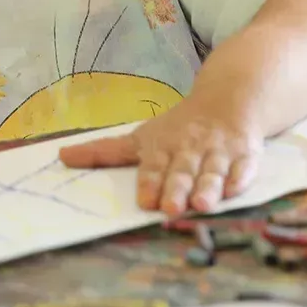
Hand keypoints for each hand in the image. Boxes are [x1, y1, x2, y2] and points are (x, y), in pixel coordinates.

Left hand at [58, 92, 262, 215]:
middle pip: (182, 171)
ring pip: (213, 171)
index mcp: (162, 146)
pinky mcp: (245, 154)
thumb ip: (104, 152)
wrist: (228, 98)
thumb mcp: (141, 137)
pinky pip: (244, 167)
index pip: (154, 166)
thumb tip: (60, 156)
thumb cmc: (178, 128)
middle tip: (171, 208)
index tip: (144, 200)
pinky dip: (240, 179)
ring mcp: (218, 151)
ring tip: (203, 205)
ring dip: (208, 187)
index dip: (150, 182)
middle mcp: (189, 148)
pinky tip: (235, 190)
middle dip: (177, 188)